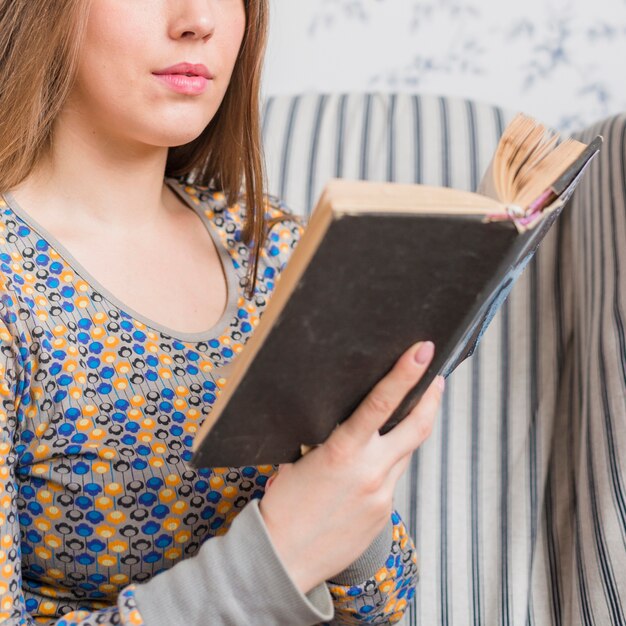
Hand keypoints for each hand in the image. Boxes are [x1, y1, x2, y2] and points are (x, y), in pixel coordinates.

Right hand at [259, 341, 443, 593]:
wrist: (285, 558)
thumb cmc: (285, 506)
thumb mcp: (301, 459)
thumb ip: (332, 440)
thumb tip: (351, 422)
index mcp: (343, 453)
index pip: (382, 404)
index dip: (406, 374)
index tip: (423, 352)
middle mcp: (370, 472)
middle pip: (417, 427)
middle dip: (432, 397)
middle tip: (438, 378)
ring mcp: (382, 496)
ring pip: (405, 454)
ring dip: (406, 434)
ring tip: (400, 420)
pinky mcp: (385, 515)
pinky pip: (392, 480)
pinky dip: (386, 467)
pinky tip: (366, 472)